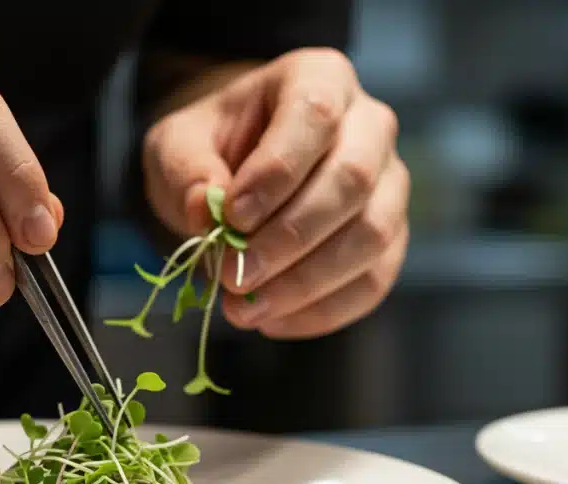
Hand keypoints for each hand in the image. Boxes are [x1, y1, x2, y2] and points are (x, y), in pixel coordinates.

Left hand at [142, 48, 407, 338]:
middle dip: (290, 237)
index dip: (276, 172)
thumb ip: (187, 172)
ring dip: (306, 283)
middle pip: (353, 180)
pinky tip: (273, 320)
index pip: (315, 116)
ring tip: (246, 307)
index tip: (232, 217)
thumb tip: (206, 213)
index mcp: (318, 78)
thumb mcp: (177, 145)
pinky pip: (373, 280)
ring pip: (372, 236)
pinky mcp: (390, 237)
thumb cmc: (209, 147)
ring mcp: (389, 182)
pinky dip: (323, 311)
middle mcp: (369, 124)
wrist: (232, 170)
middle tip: (233, 275)